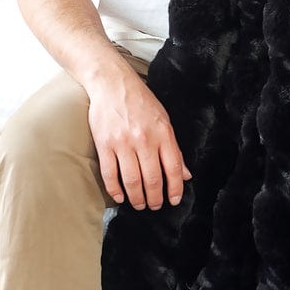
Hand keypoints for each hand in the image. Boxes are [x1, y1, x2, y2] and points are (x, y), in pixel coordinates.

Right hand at [87, 65, 191, 210]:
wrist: (113, 84)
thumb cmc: (141, 102)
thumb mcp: (164, 120)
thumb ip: (174, 149)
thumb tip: (185, 174)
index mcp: (163, 133)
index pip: (173, 168)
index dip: (175, 189)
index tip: (174, 200)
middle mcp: (144, 139)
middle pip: (152, 179)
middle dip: (155, 198)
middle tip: (155, 206)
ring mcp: (123, 143)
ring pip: (131, 181)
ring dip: (136, 198)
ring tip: (139, 204)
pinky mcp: (104, 144)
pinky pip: (110, 174)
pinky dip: (115, 190)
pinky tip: (120, 197)